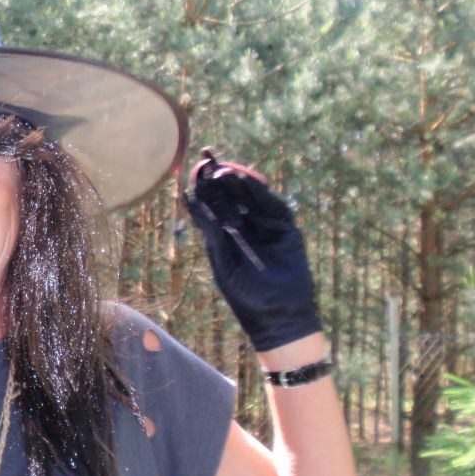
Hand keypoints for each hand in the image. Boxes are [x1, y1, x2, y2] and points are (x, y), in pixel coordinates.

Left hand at [184, 148, 320, 351]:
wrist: (278, 316)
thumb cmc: (245, 294)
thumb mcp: (222, 260)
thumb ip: (211, 230)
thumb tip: (189, 200)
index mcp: (225, 235)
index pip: (213, 203)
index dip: (204, 186)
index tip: (196, 169)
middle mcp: (244, 226)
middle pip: (230, 194)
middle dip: (219, 177)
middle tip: (208, 158)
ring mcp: (265, 225)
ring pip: (250, 195)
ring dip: (237, 181)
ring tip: (224, 169)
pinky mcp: (285, 227)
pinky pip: (271, 204)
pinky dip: (259, 191)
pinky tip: (245, 179)